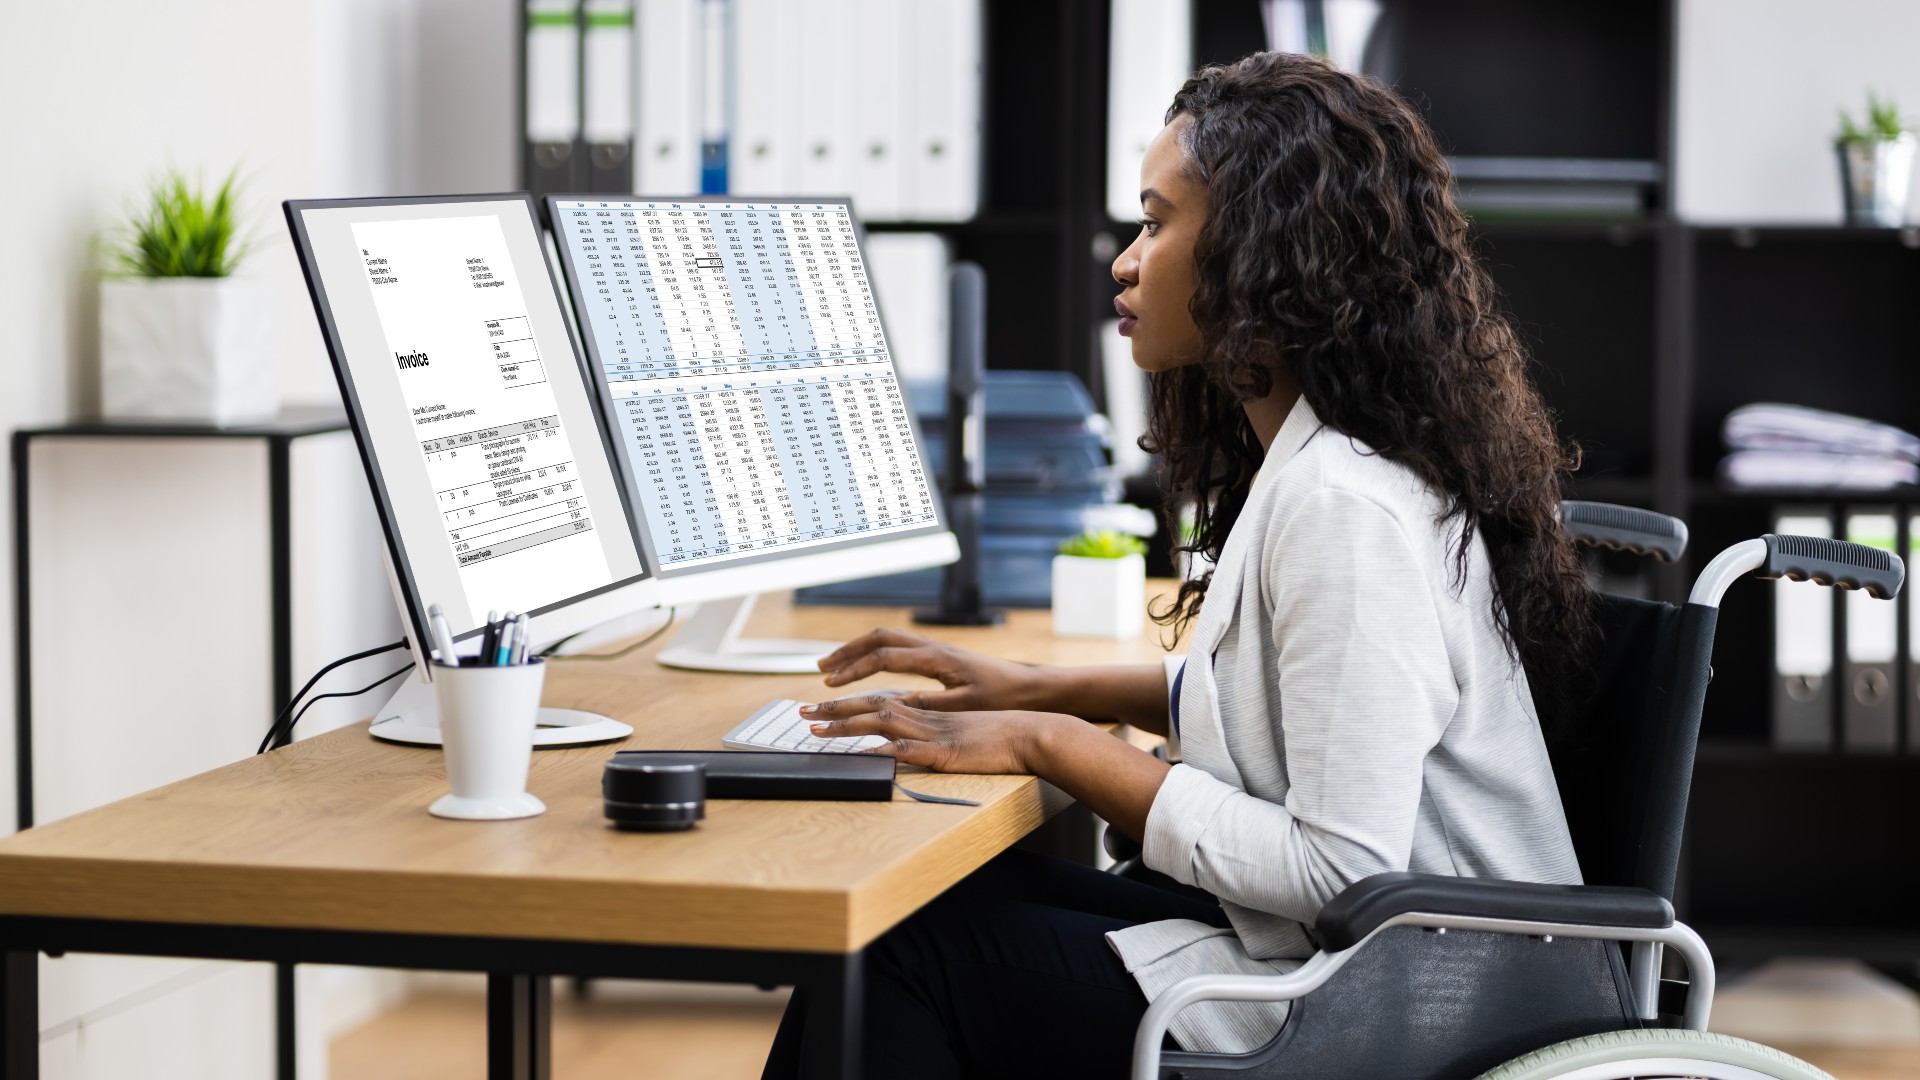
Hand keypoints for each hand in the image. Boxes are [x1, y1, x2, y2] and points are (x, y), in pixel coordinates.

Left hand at [800, 694, 1071, 774]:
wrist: (1031, 733)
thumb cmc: (1001, 736)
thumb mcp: (961, 731)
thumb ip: (935, 734)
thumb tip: (909, 742)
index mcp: (927, 712)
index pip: (880, 702)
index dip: (849, 704)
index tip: (822, 708)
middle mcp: (925, 717)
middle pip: (871, 707)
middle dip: (834, 711)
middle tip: (802, 714)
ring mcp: (933, 733)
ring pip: (881, 722)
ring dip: (846, 725)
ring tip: (816, 730)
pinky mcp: (945, 752)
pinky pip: (909, 750)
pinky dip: (884, 750)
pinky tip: (864, 752)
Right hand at [817, 628, 1052, 711]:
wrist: (1033, 688)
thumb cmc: (1002, 698)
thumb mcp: (962, 706)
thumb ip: (925, 705)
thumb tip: (888, 705)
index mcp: (936, 658)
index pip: (883, 657)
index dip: (853, 669)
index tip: (831, 683)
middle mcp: (933, 647)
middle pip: (879, 638)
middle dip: (847, 651)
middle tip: (822, 668)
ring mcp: (936, 649)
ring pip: (888, 639)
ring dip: (860, 649)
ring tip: (837, 666)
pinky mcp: (941, 656)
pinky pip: (899, 646)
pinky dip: (876, 653)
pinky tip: (869, 667)